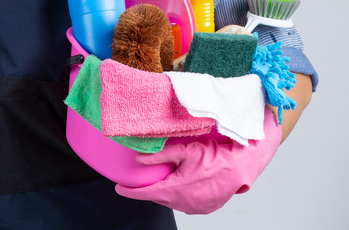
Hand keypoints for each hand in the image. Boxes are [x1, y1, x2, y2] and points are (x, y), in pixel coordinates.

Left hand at [115, 107, 281, 214]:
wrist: (240, 167)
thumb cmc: (214, 157)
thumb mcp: (184, 151)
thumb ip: (159, 156)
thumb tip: (139, 160)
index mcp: (176, 190)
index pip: (146, 194)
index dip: (130, 192)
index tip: (118, 188)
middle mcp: (184, 203)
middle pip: (157, 198)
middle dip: (147, 190)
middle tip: (138, 181)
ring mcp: (195, 208)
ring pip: (171, 202)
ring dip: (163, 193)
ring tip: (159, 181)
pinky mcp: (205, 208)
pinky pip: (184, 204)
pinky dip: (177, 196)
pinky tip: (178, 185)